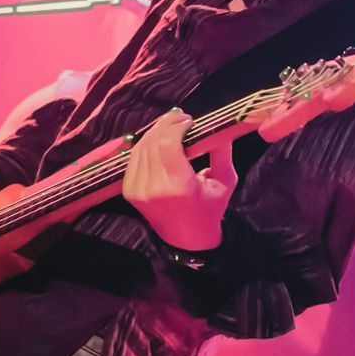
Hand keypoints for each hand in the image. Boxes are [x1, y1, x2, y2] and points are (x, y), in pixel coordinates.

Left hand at [122, 109, 237, 250]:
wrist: (186, 238)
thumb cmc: (210, 209)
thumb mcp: (225, 182)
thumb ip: (222, 153)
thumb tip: (219, 127)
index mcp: (179, 186)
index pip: (167, 145)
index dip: (175, 126)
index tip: (189, 120)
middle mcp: (154, 187)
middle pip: (152, 143)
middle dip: (166, 124)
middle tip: (180, 117)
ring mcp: (137, 190)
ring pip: (140, 148)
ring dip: (155, 132)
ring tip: (170, 125)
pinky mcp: (129, 191)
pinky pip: (134, 159)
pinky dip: (145, 145)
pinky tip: (158, 140)